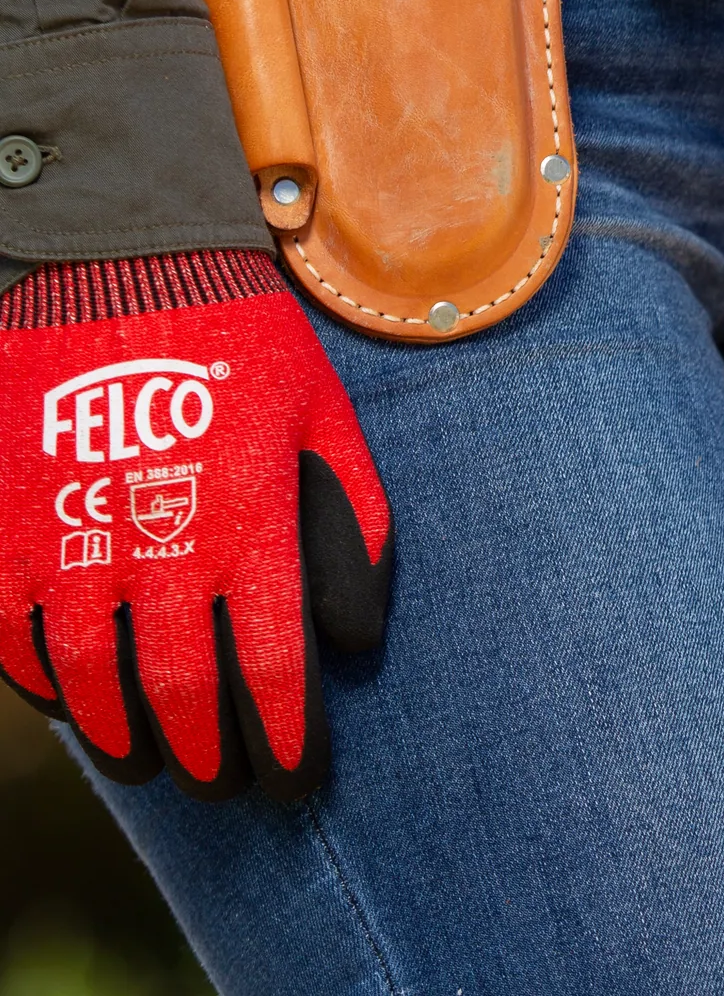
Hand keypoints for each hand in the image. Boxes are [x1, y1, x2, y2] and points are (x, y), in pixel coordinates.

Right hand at [0, 251, 390, 800]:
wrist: (121, 266)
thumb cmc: (240, 340)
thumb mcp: (323, 414)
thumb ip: (353, 517)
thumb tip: (363, 630)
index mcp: (245, 519)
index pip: (270, 666)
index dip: (286, 736)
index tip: (298, 775)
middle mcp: (157, 546)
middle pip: (178, 691)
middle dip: (208, 752)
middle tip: (226, 782)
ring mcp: (69, 542)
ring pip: (90, 682)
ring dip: (124, 735)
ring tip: (156, 760)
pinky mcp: (3, 529)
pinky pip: (14, 640)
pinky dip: (42, 683)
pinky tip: (70, 698)